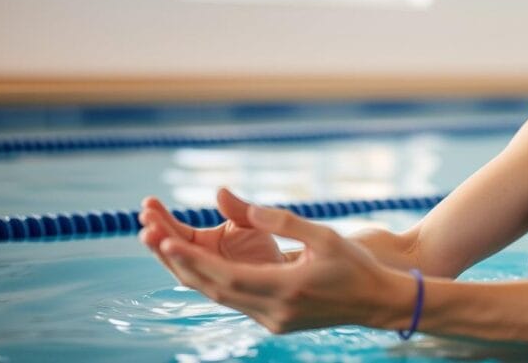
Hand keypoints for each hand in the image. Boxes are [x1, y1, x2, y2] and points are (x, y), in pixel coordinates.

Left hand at [143, 193, 410, 333]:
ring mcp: (273, 321)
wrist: (378, 302)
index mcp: (286, 288)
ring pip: (220, 297)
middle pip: (213, 289)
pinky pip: (234, 301)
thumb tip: (238, 204)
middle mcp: (274, 311)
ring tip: (164, 247)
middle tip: (149, 235)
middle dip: (179, 262)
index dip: (192, 260)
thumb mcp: (323, 235)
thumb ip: (281, 220)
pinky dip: (212, 282)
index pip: (225, 277)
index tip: (163, 240)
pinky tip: (198, 265)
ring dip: (191, 273)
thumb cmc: (355, 264)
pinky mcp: (275, 323)